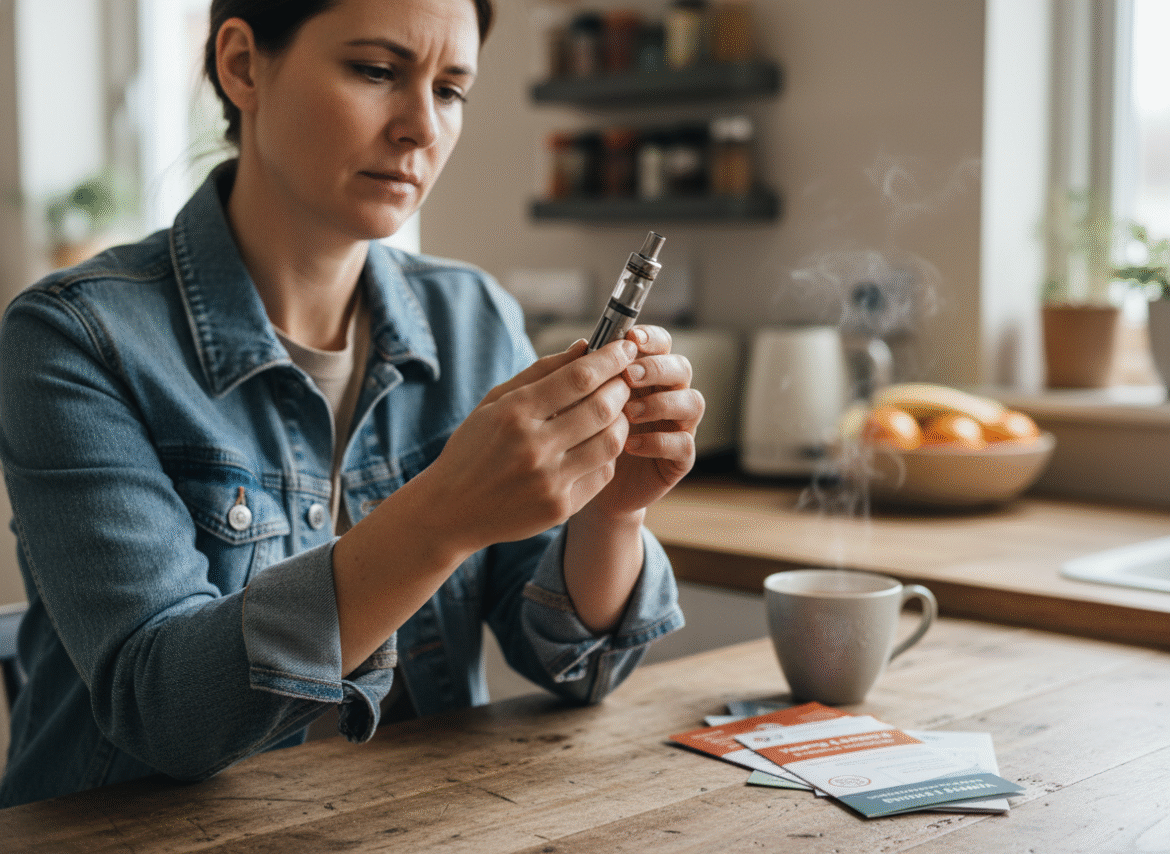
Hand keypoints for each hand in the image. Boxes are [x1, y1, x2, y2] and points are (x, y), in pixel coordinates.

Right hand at [414, 337, 639, 555]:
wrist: (451, 510)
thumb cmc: (474, 448)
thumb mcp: (495, 402)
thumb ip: (540, 372)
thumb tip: (585, 347)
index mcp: (514, 413)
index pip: (579, 378)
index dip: (610, 358)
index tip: (625, 347)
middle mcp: (533, 447)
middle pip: (601, 408)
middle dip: (622, 386)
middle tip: (625, 379)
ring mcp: (549, 481)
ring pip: (611, 442)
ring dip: (622, 420)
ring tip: (616, 410)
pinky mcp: (560, 508)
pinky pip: (602, 473)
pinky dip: (608, 453)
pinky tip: (599, 443)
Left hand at [584, 325, 704, 520]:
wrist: (587, 483)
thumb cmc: (584, 435)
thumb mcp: (579, 403)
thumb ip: (585, 376)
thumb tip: (582, 345)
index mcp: (647, 375)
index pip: (662, 345)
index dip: (652, 338)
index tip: (631, 338)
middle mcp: (668, 395)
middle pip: (682, 368)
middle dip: (657, 368)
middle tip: (629, 376)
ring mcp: (678, 426)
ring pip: (692, 403)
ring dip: (662, 403)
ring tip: (629, 413)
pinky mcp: (679, 459)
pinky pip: (684, 444)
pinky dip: (659, 442)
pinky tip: (630, 445)